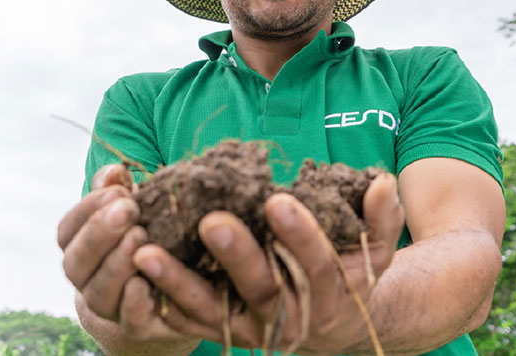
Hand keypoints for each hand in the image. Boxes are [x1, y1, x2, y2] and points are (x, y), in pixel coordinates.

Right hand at [61, 165, 197, 347]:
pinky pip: (129, 320)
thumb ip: (118, 190)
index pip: (67, 231)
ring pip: (98, 292)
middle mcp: (84, 280)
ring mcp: (107, 306)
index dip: (87, 211)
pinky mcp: (136, 327)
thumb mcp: (131, 210)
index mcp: (77, 249)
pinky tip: (146, 280)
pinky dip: (134, 302)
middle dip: (100, 234)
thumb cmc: (143, 235)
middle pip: (76, 262)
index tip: (118, 191)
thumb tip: (115, 172)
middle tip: (128, 209)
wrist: (165, 289)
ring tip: (141, 236)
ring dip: (117, 264)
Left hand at [130, 173, 403, 355]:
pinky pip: (187, 321)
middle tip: (210, 222)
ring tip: (145, 252)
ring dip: (178, 282)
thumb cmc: (350, 270)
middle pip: (262, 290)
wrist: (334, 321)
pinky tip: (133, 274)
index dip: (300, 234)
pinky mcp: (221, 334)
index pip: (316, 265)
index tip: (277, 200)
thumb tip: (382, 182)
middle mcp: (290, 320)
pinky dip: (160, 300)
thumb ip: (380, 217)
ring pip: (212, 310)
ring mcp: (252, 331)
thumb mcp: (374, 247)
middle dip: (237, 256)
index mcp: (331, 294)